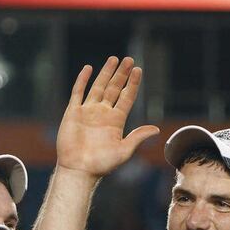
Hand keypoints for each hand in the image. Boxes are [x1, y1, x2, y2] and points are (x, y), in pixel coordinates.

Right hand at [56, 56, 159, 178]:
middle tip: (129, 60)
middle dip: (121, 74)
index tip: (138, 70)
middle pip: (114, 89)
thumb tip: (156, 129)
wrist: (78, 169)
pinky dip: (83, 80)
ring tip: (114, 59)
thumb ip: (138, 137)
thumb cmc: (101, 165)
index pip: (127, 97)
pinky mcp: (73, 113)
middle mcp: (103, 114)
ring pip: (98, 87)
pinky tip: (88, 68)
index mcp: (116, 121)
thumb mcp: (124, 151)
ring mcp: (88, 112)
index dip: (133, 84)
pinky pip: (78, 92)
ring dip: (106, 73)